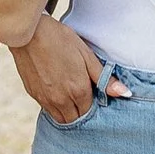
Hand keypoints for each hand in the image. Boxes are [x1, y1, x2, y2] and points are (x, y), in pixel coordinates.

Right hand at [9, 15, 125, 121]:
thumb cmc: (60, 40)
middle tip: (84, 97)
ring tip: (72, 98)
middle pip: (76, 119)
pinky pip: (48, 110)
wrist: (29, 34)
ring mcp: (46, 99)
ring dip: (68, 113)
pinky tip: (58, 93)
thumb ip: (104, 79)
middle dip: (82, 112)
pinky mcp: (33, 95)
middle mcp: (62, 100)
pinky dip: (55, 107)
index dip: (94, 105)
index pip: (90, 112)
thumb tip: (125, 94)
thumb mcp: (87, 55)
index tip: (94, 94)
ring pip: (61, 118)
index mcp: (78, 91)